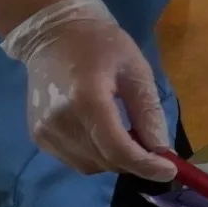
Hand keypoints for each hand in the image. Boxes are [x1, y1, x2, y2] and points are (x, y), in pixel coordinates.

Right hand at [6, 0, 175, 181]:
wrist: (52, 35)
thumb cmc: (100, 45)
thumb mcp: (135, 70)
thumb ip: (147, 111)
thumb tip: (161, 148)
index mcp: (86, 100)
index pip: (118, 149)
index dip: (146, 165)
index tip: (169, 171)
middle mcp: (60, 122)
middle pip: (105, 161)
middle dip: (134, 160)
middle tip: (151, 143)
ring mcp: (44, 131)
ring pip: (90, 166)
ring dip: (115, 160)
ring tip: (127, 134)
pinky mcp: (38, 136)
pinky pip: (74, 160)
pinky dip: (96, 156)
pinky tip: (104, 134)